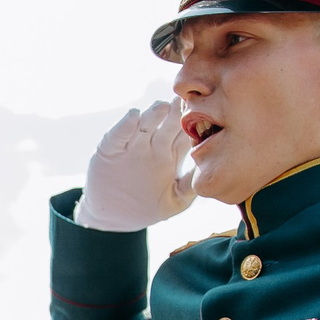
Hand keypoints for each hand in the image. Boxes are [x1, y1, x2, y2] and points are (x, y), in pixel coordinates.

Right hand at [73, 101, 195, 231]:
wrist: (114, 217)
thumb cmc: (149, 208)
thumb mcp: (175, 201)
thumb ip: (191, 185)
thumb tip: (208, 168)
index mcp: (172, 154)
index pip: (185, 134)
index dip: (194, 125)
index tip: (206, 114)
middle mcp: (153, 145)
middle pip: (167, 125)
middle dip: (175, 112)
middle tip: (184, 102)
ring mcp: (132, 145)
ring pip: (144, 125)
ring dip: (152, 115)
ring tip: (161, 107)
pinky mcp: (111, 148)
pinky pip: (119, 134)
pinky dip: (125, 125)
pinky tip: (133, 116)